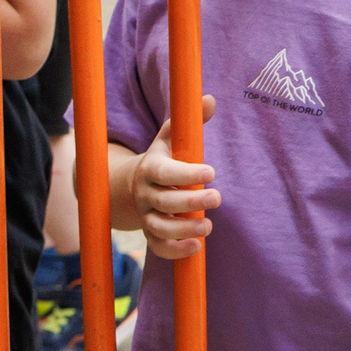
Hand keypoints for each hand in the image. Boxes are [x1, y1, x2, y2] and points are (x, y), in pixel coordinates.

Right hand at [129, 95, 219, 258]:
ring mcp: (145, 215)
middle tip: (218, 198)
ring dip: (183, 229)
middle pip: (163, 201)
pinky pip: (157, 246)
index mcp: (151, 168)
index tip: (212, 171)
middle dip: (191, 201)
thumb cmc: (162, 159)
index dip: (186, 173)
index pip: (165, 172)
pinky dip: (174, 251)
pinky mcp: (150, 233)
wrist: (132, 185)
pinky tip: (195, 247)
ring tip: (208, 226)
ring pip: (158, 227)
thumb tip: (208, 99)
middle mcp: (145, 194)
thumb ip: (189, 121)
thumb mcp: (171, 138)